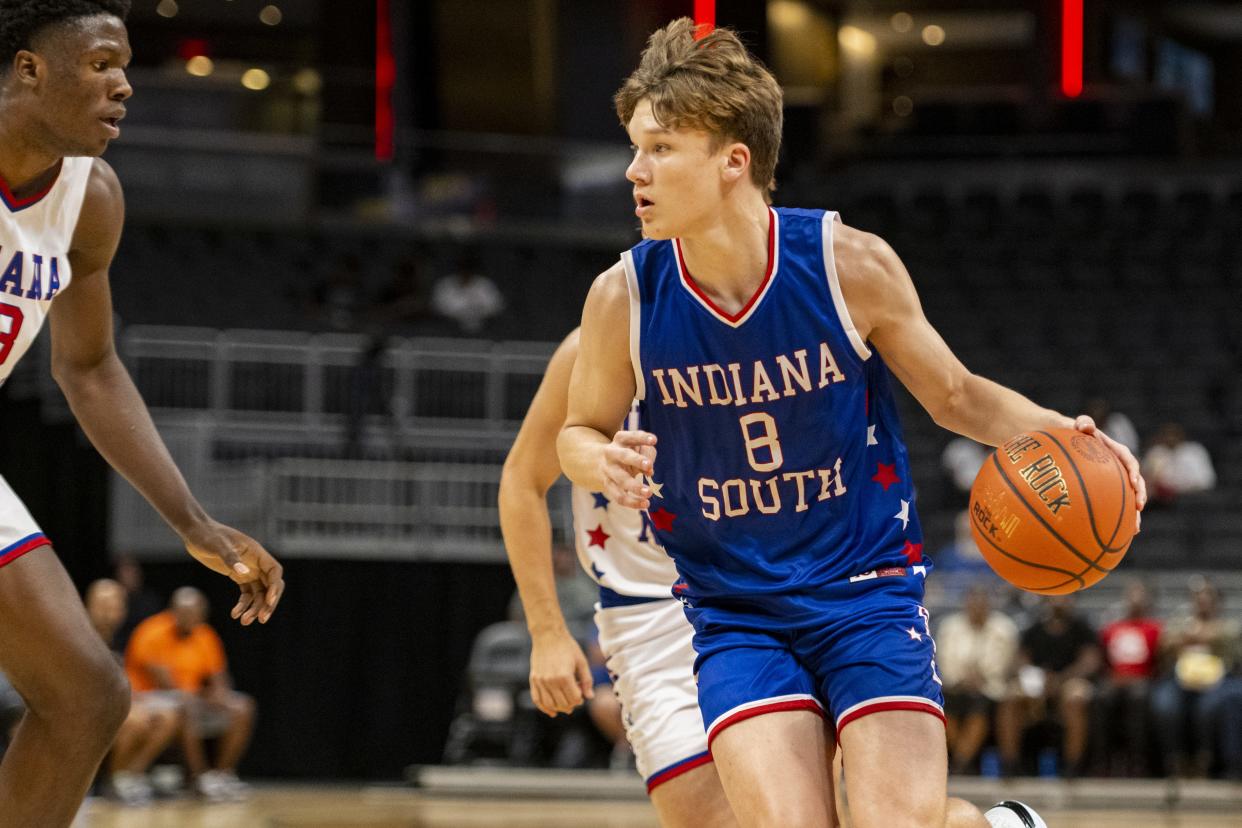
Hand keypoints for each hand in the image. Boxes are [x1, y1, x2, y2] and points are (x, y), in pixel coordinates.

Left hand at [182, 520, 284, 624]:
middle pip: (270, 586)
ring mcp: (248, 570)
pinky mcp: (238, 576)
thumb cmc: (208, 536)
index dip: (275, 587)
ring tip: (244, 622)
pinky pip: (246, 594)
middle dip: (268, 603)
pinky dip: (243, 605)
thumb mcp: (218, 545)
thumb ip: (231, 558)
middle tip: (262, 619)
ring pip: (258, 593)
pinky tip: (234, 615)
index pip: (274, 572)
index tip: (269, 602)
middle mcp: (256, 563)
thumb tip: (243, 572)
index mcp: (257, 553)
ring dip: (254, 608)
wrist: (196, 533)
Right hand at [529, 628, 594, 715]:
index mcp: (565, 676)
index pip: (575, 699)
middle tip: (575, 696)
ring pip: (550, 704)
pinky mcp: (534, 679)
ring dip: (559, 708)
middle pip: (563, 704)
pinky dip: (544, 708)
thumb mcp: (581, 661)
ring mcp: (541, 681)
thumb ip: (587, 680)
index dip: (580, 699)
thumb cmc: (567, 647)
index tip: (582, 691)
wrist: (548, 635)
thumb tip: (590, 697)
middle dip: (572, 704)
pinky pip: (537, 699)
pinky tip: (552, 712)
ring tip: (566, 706)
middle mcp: (551, 681)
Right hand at [599, 430, 656, 509]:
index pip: (631, 437)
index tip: (654, 440)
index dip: (642, 438)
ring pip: (621, 479)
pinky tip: (645, 504)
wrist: (602, 462)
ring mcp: (609, 470)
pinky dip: (633, 502)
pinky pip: (619, 496)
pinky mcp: (608, 485)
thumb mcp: (638, 447)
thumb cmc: (629, 453)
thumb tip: (649, 471)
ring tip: (649, 493)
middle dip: (637, 461)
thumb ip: (647, 454)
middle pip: (624, 456)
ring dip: (635, 487)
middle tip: (649, 466)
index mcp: (620, 439)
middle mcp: (612, 453)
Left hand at [1074, 415, 1145, 532]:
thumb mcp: (1073, 424)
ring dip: (1133, 513)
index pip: (1128, 460)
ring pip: (1126, 497)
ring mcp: (1110, 479)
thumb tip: (1085, 424)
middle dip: (1139, 495)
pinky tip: (1114, 535)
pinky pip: (1111, 504)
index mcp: (1113, 450)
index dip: (1133, 471)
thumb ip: (1082, 422)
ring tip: (1135, 530)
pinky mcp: (1102, 489)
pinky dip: (1115, 518)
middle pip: (1134, 482)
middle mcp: (1116, 466)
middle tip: (1139, 508)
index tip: (1133, 482)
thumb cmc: (1067, 431)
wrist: (1059, 438)